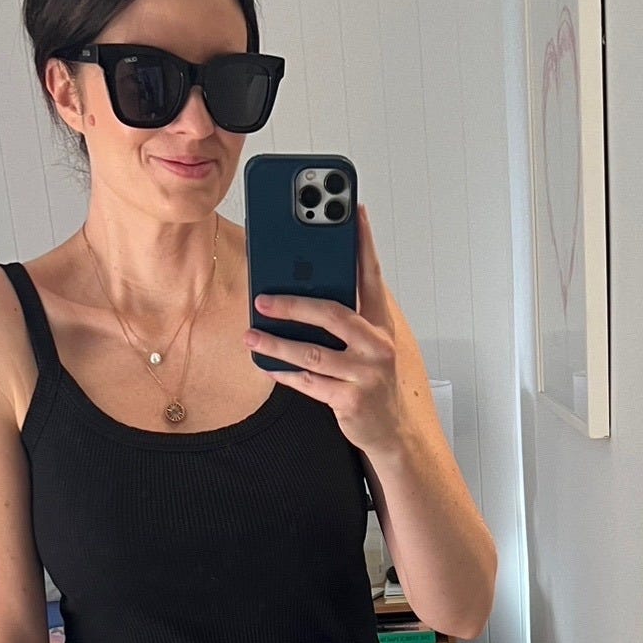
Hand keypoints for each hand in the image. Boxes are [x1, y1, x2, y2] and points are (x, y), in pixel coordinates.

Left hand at [244, 202, 408, 456]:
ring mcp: (367, 375)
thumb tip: (298, 288)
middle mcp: (378, 346)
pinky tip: (267, 365)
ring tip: (251, 336)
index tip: (353, 210)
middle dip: (294, 305)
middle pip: (333, 314)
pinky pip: (309, 383)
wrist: (391, 432)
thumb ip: (344, 317)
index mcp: (380, 325)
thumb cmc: (371, 381)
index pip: (371, 276)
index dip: (363, 243)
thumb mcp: (366, 345)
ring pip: (313, 353)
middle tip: (262, 300)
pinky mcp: (351, 401)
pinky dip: (285, 374)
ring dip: (277, 344)